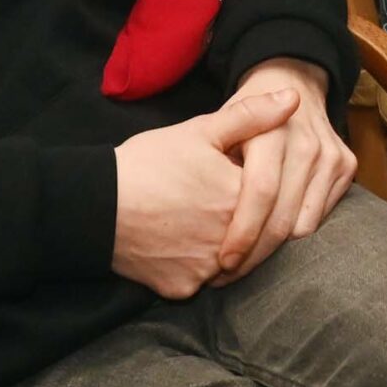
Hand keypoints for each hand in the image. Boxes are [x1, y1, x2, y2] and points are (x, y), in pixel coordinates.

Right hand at [112, 89, 298, 298]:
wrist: (93, 204)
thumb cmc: (147, 163)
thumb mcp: (200, 130)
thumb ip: (251, 115)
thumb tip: (293, 98)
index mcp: (241, 198)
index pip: (274, 197)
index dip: (257, 184)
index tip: (236, 176)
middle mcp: (230, 240)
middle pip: (256, 233)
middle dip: (248, 218)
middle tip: (219, 201)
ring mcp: (205, 269)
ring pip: (233, 261)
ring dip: (228, 245)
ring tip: (201, 220)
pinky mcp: (181, 288)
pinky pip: (202, 279)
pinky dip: (198, 264)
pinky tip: (182, 242)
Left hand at [212, 58, 355, 284]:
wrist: (291, 80)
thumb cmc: (244, 112)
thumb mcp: (221, 119)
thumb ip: (211, 156)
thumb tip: (201, 191)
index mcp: (273, 131)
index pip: (260, 193)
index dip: (242, 233)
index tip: (222, 262)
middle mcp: (308, 143)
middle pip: (284, 217)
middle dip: (255, 254)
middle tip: (228, 275)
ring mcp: (331, 155)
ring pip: (304, 224)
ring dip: (274, 250)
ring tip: (245, 261)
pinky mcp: (346, 166)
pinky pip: (319, 216)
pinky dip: (294, 233)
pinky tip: (271, 239)